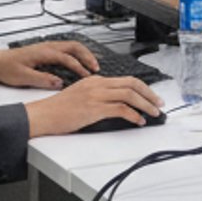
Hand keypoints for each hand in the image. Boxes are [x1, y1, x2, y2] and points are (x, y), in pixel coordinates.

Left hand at [0, 41, 97, 88]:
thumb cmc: (7, 68)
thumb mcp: (23, 77)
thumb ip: (43, 80)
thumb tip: (59, 82)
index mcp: (44, 52)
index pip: (67, 58)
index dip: (79, 67)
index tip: (86, 76)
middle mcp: (48, 46)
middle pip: (75, 46)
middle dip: (87, 56)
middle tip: (96, 67)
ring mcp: (48, 46)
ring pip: (72, 46)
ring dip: (84, 54)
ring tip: (91, 65)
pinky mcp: (46, 50)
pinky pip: (67, 48)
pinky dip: (77, 54)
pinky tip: (78, 62)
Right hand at [26, 74, 164, 136]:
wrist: (42, 115)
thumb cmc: (58, 110)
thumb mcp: (81, 95)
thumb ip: (98, 94)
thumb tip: (117, 104)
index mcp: (95, 80)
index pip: (126, 80)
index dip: (142, 88)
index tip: (151, 96)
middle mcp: (98, 84)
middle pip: (132, 84)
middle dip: (149, 93)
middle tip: (159, 103)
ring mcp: (96, 95)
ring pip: (130, 95)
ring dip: (146, 104)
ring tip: (154, 112)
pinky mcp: (94, 108)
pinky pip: (121, 109)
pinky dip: (133, 114)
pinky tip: (138, 120)